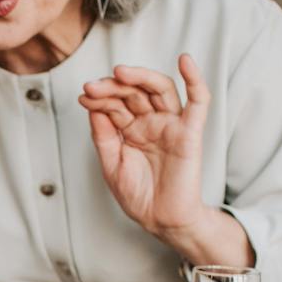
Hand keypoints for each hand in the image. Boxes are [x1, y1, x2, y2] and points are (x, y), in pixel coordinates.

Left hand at [80, 54, 211, 242]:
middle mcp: (151, 122)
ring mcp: (171, 125)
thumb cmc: (138, 196)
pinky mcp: (190, 133)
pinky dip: (194, 80)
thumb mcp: (110, 164)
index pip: (116, 103)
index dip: (99, 97)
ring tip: (120, 72)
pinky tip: (185, 61)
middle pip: (135, 92)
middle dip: (113, 86)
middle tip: (94, 86)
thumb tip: (93, 105)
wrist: (160, 220)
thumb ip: (103, 136)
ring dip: (141, 77)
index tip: (83, 96)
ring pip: (160, 89)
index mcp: (131, 129)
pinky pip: (198, 102)